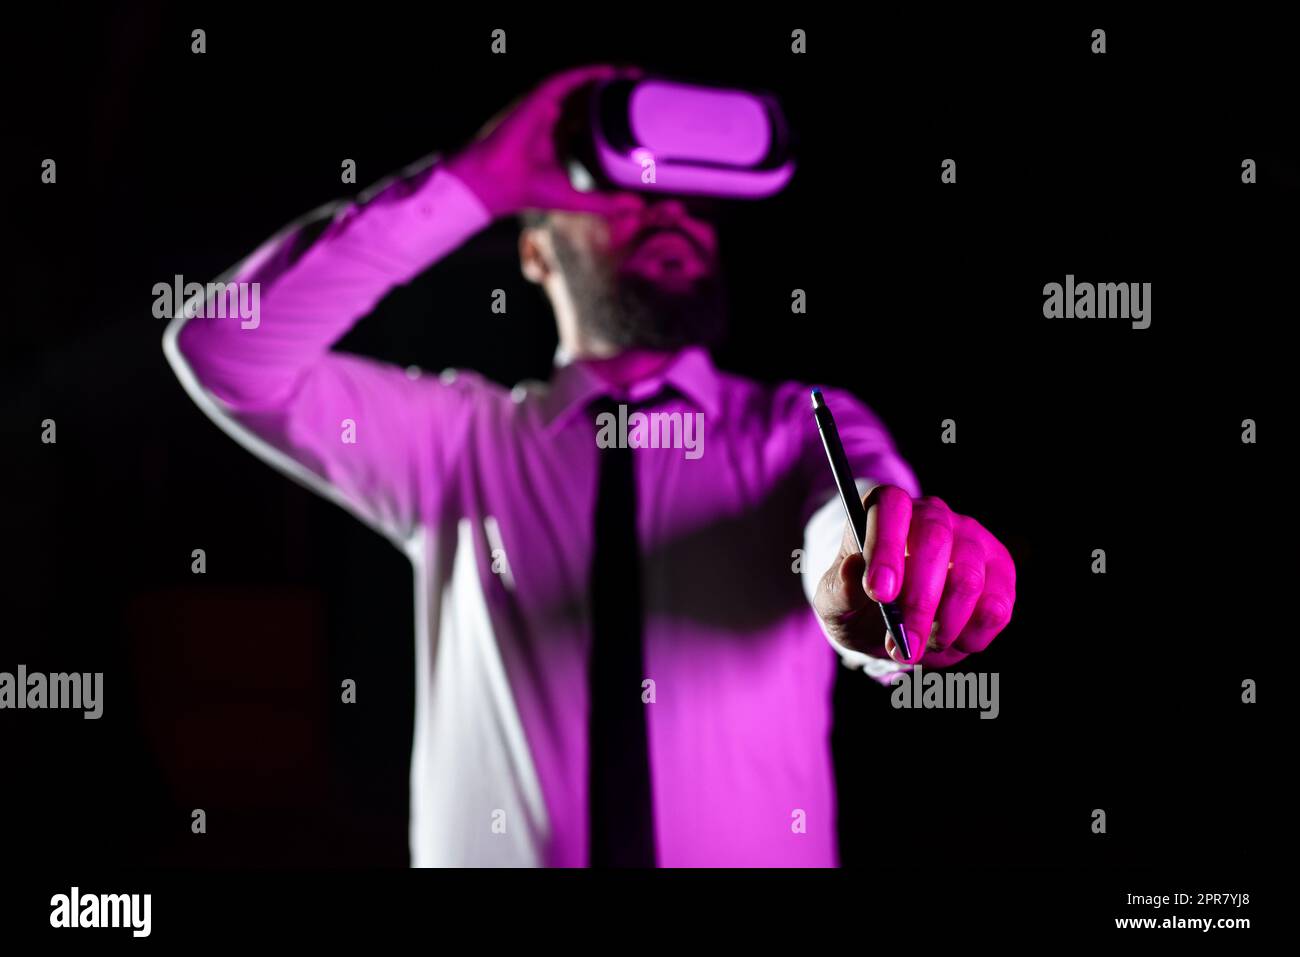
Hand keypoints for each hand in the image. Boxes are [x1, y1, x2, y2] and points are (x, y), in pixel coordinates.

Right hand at [444, 63, 646, 219]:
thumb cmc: (531, 192)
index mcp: (563, 142)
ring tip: (632, 76)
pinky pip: (567, 80)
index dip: (615, 117)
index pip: (593, 123)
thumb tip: (638, 206)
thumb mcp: (578, 199)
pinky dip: (587, 74)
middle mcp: (555, 122)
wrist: (499, 183)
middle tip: (641, 90)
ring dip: (606, 78)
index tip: (640, 115)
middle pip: (590, 101)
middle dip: (615, 93)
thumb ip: (607, 202)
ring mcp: (547, 109)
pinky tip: (608, 72)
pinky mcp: (539, 100)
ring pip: (581, 87)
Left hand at [812, 486, 1015, 665]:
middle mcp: (933, 515)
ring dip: (943, 626)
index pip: (891, 506)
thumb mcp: (835, 603)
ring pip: (968, 578)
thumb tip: (855, 569)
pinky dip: (970, 637)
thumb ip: (840, 588)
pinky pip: (996, 606)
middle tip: (902, 644)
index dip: (887, 547)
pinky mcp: (1000, 572)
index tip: (880, 594)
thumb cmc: (859, 605)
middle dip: (918, 602)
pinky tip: (948, 642)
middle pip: (935, 541)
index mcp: (887, 510)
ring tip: (919, 645)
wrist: (891, 628)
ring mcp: (972, 540)